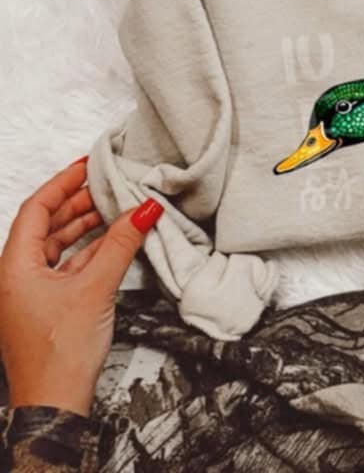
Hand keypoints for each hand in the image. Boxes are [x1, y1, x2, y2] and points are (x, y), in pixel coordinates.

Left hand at [0, 158, 162, 415]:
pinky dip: (90, 250)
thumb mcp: (96, 287)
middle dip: (78, 203)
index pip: (36, 209)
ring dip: (86, 226)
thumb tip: (144, 209)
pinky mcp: (47, 307)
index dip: (62, 184)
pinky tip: (113, 243)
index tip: (88, 166)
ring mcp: (30, 293)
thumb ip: (121, 243)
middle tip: (108, 184)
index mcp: (14, 267)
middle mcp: (16, 277)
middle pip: (46, 225)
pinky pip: (67, 266)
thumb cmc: (59, 354)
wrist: (55, 403)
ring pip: (57, 246)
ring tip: (116, 208)